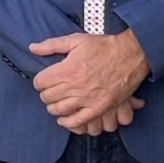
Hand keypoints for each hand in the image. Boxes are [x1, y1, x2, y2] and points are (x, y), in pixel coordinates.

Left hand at [28, 30, 150, 133]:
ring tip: (56, 102)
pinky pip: (77, 121)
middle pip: (47, 97)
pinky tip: (64, 119)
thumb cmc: (105, 47)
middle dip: (46, 93)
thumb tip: (33, 48)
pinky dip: (67, 122)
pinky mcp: (99, 108)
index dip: (40, 81)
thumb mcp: (76, 40)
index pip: (40, 82)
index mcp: (68, 69)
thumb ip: (52, 45)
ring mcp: (87, 99)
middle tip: (51, 90)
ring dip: (54, 107)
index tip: (44, 79)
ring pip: (58, 110)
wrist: (131, 55)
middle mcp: (75, 85)